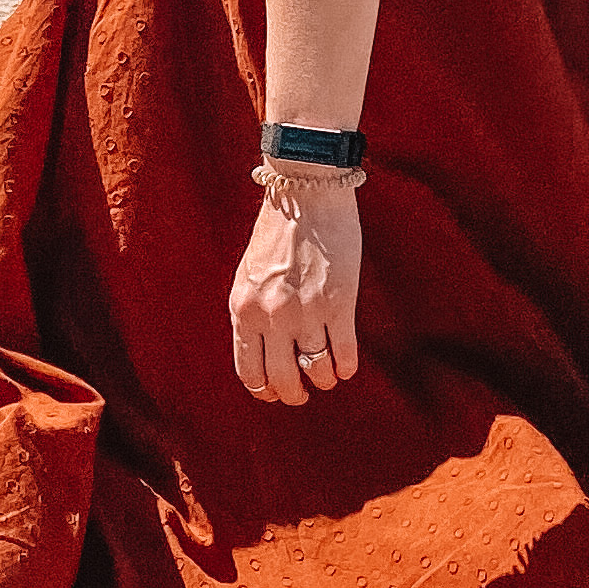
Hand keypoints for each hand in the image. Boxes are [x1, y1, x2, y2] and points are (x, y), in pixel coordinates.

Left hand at [229, 185, 361, 405]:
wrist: (307, 193)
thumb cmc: (278, 232)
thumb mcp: (250, 276)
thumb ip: (253, 314)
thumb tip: (266, 354)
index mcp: (242, 309)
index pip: (249, 371)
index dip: (264, 390)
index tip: (275, 393)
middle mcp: (271, 316)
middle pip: (282, 379)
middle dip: (293, 394)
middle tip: (302, 393)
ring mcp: (306, 312)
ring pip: (316, 371)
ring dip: (322, 380)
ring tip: (327, 376)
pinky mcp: (340, 304)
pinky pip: (343, 353)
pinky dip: (345, 367)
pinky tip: (346, 366)